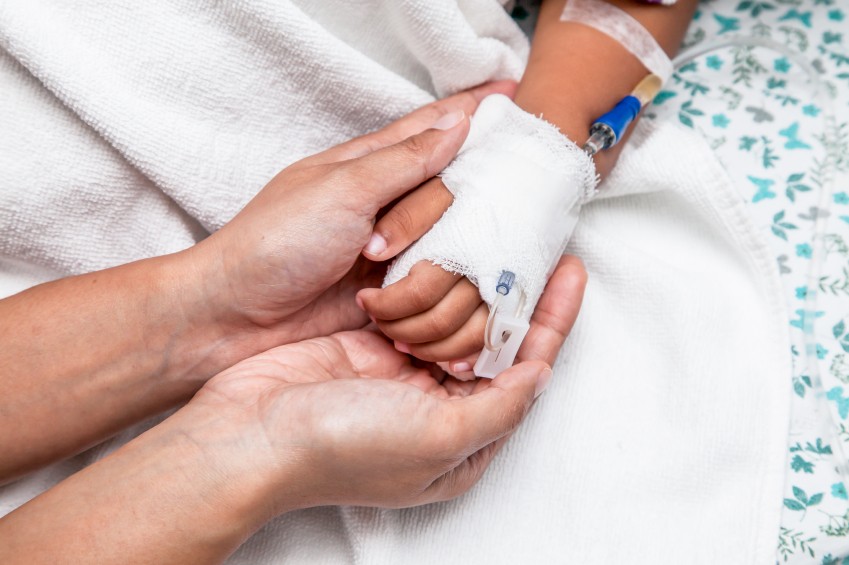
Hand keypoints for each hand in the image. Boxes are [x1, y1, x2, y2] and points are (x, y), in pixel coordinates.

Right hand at [0, 255, 584, 564]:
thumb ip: (501, 406)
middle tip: (537, 239)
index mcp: (462, 436)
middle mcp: (436, 403)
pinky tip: (448, 244)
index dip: (553, 322)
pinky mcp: (366, 344)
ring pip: (455, 316)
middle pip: (493, 341)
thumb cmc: (343, 447)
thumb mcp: (439, 439)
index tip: (570, 271)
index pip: (525, 369)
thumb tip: (541, 370)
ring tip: (498, 231)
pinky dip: (432, 277)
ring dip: (474, 281)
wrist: (247, 434)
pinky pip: (414, 303)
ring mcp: (400, 371)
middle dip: (517, 297)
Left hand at [187, 81, 516, 351]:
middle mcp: (388, 202)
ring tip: (373, 269)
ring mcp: (395, 246)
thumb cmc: (277, 243)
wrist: (240, 315)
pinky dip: (436, 286)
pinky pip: (440, 280)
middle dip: (430, 211)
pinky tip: (424, 291)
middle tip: (379, 239)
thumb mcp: (341, 189)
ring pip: (451, 238)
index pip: (434, 128)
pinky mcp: (397, 288)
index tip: (515, 91)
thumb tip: (458, 122)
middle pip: (451, 190)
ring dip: (423, 254)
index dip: (472, 111)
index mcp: (371, 164)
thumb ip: (405, 159)